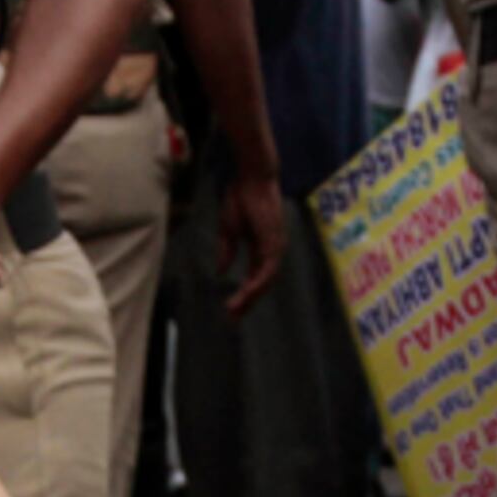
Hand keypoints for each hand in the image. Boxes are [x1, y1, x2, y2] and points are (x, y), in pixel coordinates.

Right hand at [216, 170, 289, 320]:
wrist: (251, 178)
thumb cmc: (240, 197)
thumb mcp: (228, 229)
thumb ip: (226, 251)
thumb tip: (221, 271)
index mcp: (261, 247)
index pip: (254, 277)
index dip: (243, 294)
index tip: (229, 309)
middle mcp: (272, 250)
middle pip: (262, 284)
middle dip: (247, 302)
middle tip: (232, 319)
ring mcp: (275, 247)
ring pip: (266, 281)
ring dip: (250, 297)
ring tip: (235, 310)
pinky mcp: (274, 242)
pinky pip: (268, 270)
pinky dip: (257, 284)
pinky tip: (246, 294)